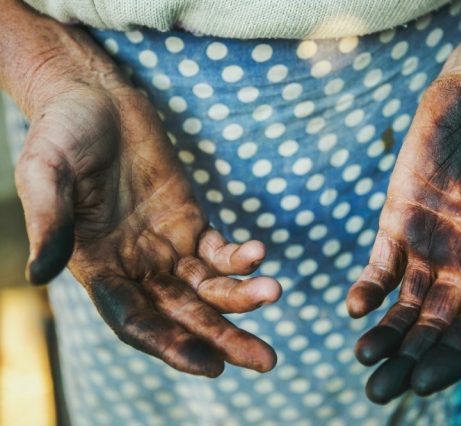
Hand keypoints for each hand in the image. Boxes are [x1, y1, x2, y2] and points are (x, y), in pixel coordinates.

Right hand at [13, 34, 280, 376]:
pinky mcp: (190, 220)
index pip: (137, 321)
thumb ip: (49, 222)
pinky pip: (220, 250)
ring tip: (274, 292)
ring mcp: (166, 246)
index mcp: (99, 268)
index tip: (211, 364)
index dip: (171, 345)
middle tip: (266, 359)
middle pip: (184, 315)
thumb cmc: (61, 133)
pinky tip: (259, 253)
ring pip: (209, 287)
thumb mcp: (44, 173)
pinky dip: (241, 257)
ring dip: (243, 297)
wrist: (94, 97)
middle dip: (224, 338)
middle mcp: (135, 267)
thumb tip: (38, 276)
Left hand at [346, 71, 460, 402]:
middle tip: (380, 391)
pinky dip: (368, 285)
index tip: (425, 383)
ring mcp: (428, 241)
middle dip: (409, 358)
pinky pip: (381, 261)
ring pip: (405, 302)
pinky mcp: (398, 216)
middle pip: (436, 324)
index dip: (455, 357)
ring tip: (364, 360)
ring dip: (385, 333)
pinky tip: (356, 307)